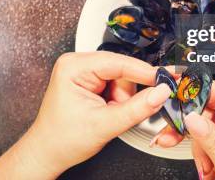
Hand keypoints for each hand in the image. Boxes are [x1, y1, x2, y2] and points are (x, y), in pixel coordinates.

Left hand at [0, 51, 170, 178]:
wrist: (48, 152)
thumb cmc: (63, 139)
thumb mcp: (105, 125)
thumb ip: (137, 108)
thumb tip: (160, 92)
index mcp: (74, 67)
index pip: (118, 62)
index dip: (145, 71)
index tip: (166, 78)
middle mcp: (77, 63)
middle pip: (122, 70)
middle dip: (127, 94)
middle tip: (121, 111)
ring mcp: (83, 71)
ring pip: (121, 78)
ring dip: (123, 99)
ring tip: (108, 115)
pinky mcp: (89, 80)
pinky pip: (116, 84)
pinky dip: (118, 100)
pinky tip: (108, 111)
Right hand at [153, 81, 214, 179]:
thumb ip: (213, 143)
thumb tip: (192, 118)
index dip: (201, 92)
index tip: (179, 94)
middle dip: (198, 132)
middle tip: (178, 141)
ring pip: (212, 131)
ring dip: (203, 151)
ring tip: (206, 171)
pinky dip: (208, 158)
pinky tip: (210, 171)